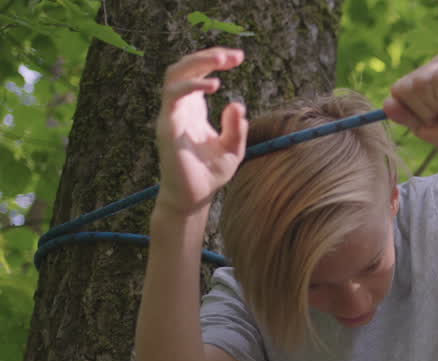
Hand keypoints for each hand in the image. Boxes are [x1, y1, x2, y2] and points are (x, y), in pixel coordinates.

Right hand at [154, 47, 247, 216]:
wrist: (194, 197)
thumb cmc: (210, 173)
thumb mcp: (233, 149)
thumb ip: (236, 128)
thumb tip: (237, 104)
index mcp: (193, 109)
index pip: (198, 74)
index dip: (215, 61)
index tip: (238, 57)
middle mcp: (179, 108)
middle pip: (183, 67)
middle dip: (208, 56)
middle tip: (233, 55)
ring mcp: (171, 115)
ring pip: (174, 75)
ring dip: (197, 63)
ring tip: (222, 60)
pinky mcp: (167, 126)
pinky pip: (173, 97)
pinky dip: (191, 85)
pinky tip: (214, 85)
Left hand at [383, 51, 437, 157]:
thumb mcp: (425, 128)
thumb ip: (406, 116)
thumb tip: (386, 104)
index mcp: (423, 78)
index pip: (399, 89)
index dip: (414, 111)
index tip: (433, 119)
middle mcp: (436, 64)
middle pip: (410, 85)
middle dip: (427, 109)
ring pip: (424, 82)